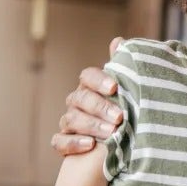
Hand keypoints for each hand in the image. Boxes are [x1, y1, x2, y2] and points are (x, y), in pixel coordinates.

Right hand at [50, 37, 124, 155]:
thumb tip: (118, 40)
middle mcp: (77, 102)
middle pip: (80, 99)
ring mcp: (69, 122)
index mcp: (90, 86)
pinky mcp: (63, 142)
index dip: (99, 80)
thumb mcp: (127, 89)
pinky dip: (73, 143)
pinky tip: (89, 145)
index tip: (114, 87)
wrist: (119, 142)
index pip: (87, 76)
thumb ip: (122, 67)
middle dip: (100, 107)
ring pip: (71, 119)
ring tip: (110, 133)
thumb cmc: (124, 110)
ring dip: (91, 125)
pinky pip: (59, 141)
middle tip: (119, 117)